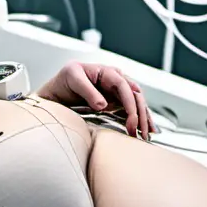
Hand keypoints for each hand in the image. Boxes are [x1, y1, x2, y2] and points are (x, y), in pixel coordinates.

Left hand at [38, 61, 153, 139]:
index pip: (124, 86)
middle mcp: (116, 80)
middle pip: (135, 96)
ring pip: (137, 104)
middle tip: (141, 132)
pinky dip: (140, 120)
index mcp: (107, 72)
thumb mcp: (73, 79)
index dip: (130, 103)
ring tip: (146, 135)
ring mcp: (117, 92)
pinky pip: (131, 110)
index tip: (132, 119)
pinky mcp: (116, 102)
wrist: (58, 90)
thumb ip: (88, 91)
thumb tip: (103, 105)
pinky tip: (147, 130)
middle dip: (141, 114)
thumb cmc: (65, 80)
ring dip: (144, 119)